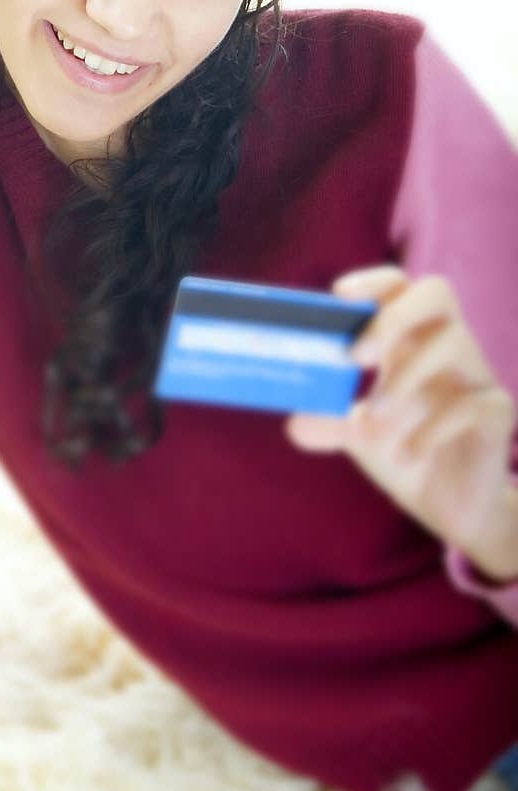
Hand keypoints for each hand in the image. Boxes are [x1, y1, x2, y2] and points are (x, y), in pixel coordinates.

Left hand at [283, 265, 517, 581]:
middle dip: (394, 315)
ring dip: (406, 376)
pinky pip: (471, 404)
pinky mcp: (497, 412)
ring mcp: (476, 376)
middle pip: (436, 293)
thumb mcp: (358, 436)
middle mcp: (446, 348)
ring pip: (455, 341)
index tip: (339, 295)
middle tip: (357, 354)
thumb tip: (294, 423)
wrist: (451, 508)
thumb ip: (328, 423)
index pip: (399, 288)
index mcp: (410, 341)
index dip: (373, 282)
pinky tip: (407, 456)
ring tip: (376, 419)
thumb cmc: (404, 453)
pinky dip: (430, 431)